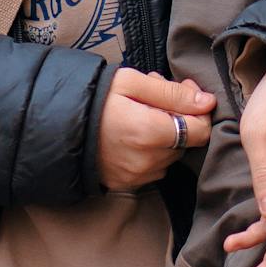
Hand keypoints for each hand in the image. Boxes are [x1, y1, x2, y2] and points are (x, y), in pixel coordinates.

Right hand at [96, 68, 213, 191]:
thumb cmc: (95, 98)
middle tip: (156, 96)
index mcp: (151, 133)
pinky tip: (134, 132)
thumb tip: (207, 102)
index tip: (184, 90)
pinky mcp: (128, 184)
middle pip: (187, 141)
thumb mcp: (132, 82)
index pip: (201, 130)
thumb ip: (172, 93)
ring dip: (165, 134)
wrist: (57, 126)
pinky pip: (154, 167)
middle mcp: (148, 161)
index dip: (198, 108)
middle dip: (179, 117)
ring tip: (142, 113)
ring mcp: (138, 176)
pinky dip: (152, 150)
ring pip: (171, 155)